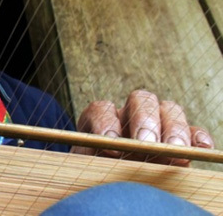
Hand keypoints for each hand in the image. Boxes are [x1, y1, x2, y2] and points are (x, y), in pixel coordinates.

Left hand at [71, 90, 214, 165]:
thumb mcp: (90, 169)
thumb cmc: (100, 178)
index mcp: (102, 122)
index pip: (102, 109)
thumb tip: (105, 150)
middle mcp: (130, 117)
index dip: (105, 121)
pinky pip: (193, 132)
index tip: (109, 141)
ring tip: (175, 150)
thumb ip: (93, 157)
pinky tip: (199, 147)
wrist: (116, 191)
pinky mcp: (180, 143)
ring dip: (173, 128)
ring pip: (169, 110)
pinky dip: (197, 136)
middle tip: (145, 143)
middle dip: (144, 119)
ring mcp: (158, 126)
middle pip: (140, 99)